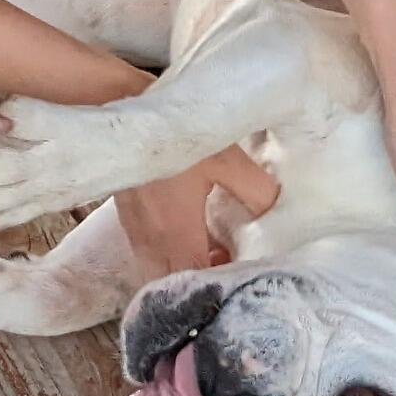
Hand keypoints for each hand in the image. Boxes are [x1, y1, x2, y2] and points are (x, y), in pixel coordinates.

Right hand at [116, 146, 280, 276]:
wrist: (121, 110)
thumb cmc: (176, 136)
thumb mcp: (227, 160)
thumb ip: (256, 191)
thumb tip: (274, 213)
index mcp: (178, 235)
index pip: (196, 283)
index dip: (218, 284)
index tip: (239, 272)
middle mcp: (152, 243)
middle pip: (174, 284)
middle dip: (198, 281)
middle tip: (225, 264)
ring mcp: (136, 233)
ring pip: (159, 270)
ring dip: (183, 267)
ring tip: (211, 248)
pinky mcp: (128, 219)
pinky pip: (149, 253)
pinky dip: (169, 253)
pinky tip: (189, 229)